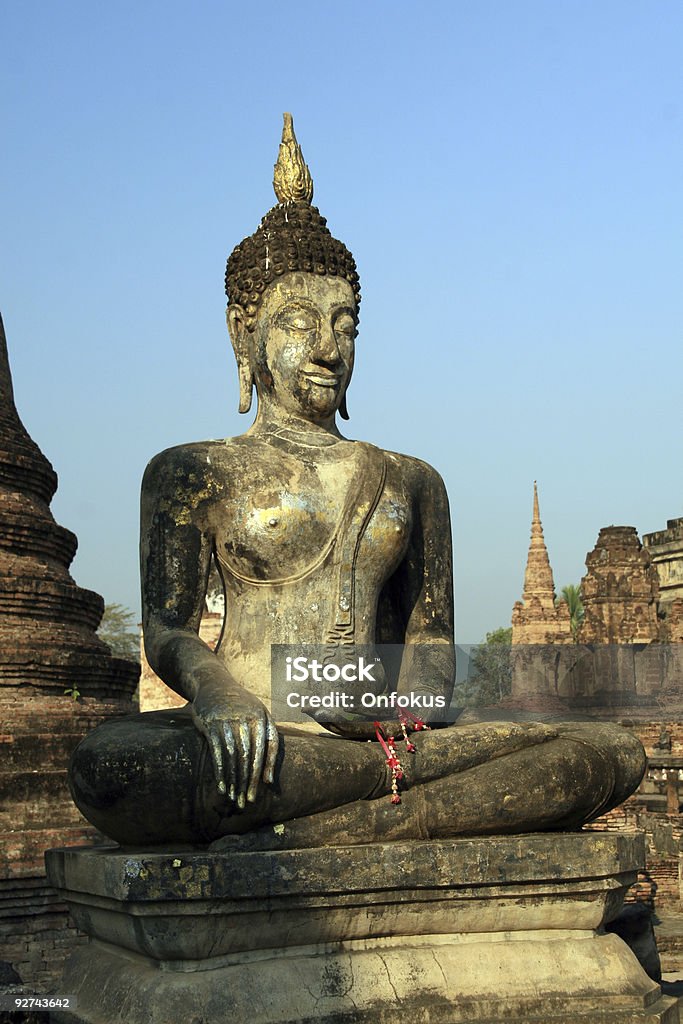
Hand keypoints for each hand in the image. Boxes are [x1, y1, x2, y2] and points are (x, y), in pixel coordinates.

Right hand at [191, 680, 278, 808]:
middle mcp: (246, 719)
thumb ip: (268, 743)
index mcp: (262, 718)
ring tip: (233, 797)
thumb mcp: (260, 716)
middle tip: (245, 802)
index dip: (263, 772)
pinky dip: (220, 771)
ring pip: (234, 757)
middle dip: (248, 781)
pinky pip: (217, 752)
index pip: (266, 750)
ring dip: (234, 780)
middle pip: (249, 757)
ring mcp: (228, 721)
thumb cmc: (242, 706)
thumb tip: (270, 780)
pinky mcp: (211, 724)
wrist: (214, 684)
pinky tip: (222, 785)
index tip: (260, 791)